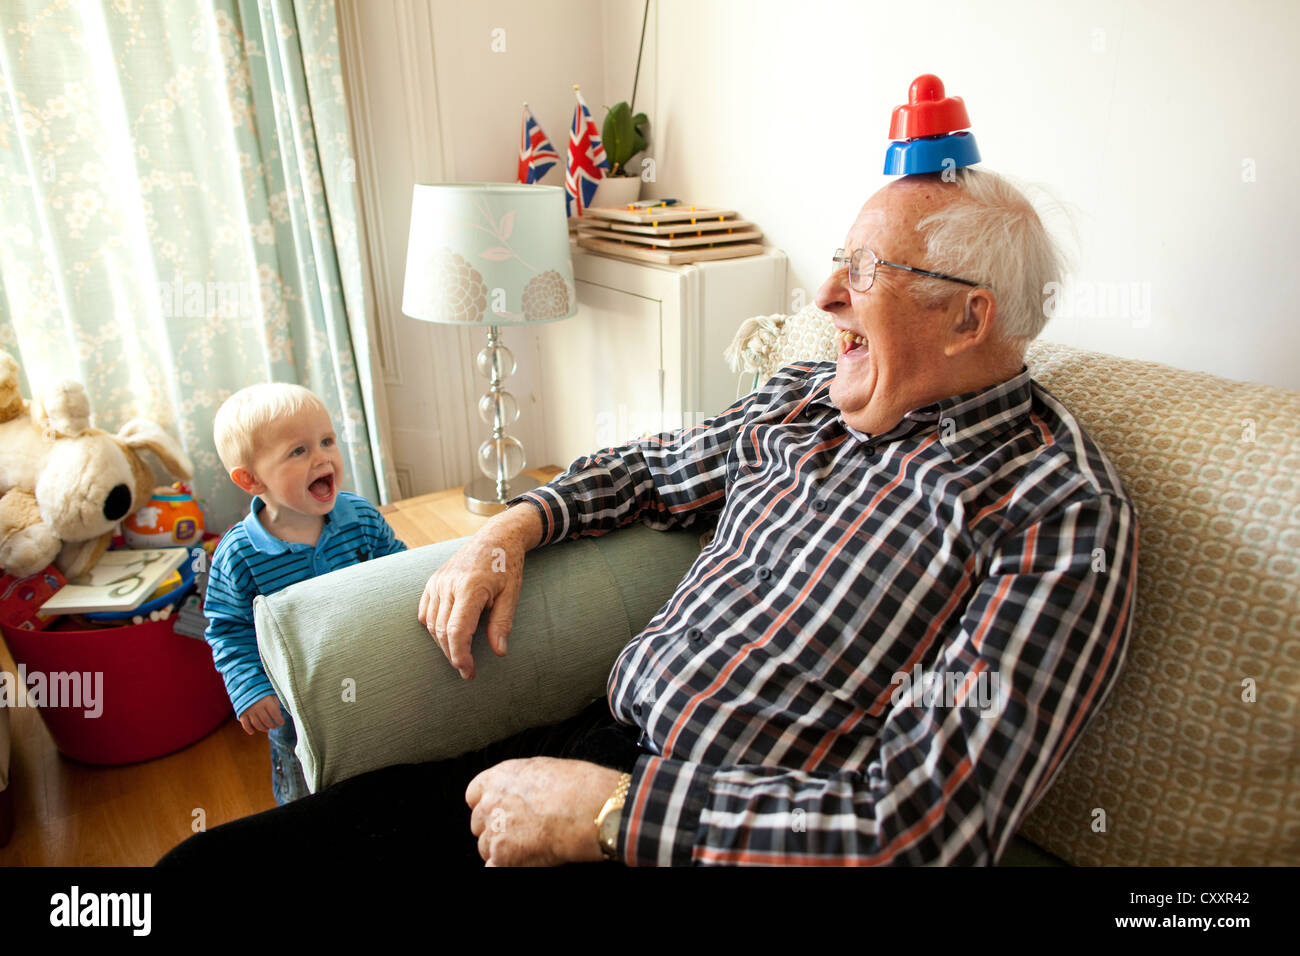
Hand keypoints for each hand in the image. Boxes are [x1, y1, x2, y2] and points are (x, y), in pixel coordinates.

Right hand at [238, 694, 283, 734]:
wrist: (245, 687)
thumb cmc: (262, 692)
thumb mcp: (271, 695)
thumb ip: (276, 705)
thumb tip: (278, 716)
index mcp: (266, 701)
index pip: (274, 713)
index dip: (279, 720)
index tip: (282, 723)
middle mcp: (258, 706)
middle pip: (266, 721)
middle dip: (272, 725)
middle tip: (275, 727)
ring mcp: (249, 710)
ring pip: (257, 724)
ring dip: (263, 728)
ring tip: (267, 729)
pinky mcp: (242, 713)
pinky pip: (245, 724)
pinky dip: (249, 729)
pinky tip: (252, 732)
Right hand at [417, 505, 540, 678]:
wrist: (496, 537)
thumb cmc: (506, 565)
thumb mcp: (512, 594)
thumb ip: (502, 623)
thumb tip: (499, 652)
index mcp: (470, 588)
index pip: (456, 631)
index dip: (460, 656)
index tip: (468, 672)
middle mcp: (448, 585)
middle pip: (441, 631)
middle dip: (453, 655)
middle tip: (467, 670)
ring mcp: (438, 582)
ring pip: (431, 624)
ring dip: (443, 643)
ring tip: (460, 654)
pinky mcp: (433, 581)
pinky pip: (425, 611)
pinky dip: (432, 627)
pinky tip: (446, 634)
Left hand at [466, 758, 623, 865]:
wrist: (588, 809)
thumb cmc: (576, 787)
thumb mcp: (542, 768)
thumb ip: (521, 782)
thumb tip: (522, 793)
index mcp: (497, 779)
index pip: (474, 796)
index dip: (487, 806)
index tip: (498, 811)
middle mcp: (490, 804)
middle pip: (479, 824)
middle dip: (495, 829)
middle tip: (518, 832)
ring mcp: (494, 832)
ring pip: (485, 848)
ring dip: (502, 850)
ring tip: (528, 847)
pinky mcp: (503, 857)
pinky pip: (493, 868)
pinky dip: (505, 866)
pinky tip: (523, 862)